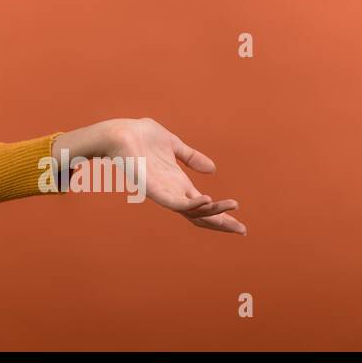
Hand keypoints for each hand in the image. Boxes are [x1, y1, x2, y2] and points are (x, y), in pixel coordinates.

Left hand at [107, 117, 246, 234]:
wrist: (119, 132)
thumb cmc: (141, 136)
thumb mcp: (174, 145)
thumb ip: (192, 157)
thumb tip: (213, 169)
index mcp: (178, 183)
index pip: (203, 206)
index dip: (221, 214)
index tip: (240, 224)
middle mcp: (172, 191)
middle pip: (200, 215)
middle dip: (221, 223)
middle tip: (242, 230)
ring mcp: (162, 192)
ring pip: (191, 211)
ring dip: (212, 212)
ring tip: (231, 207)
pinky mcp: (152, 189)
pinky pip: (174, 203)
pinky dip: (191, 204)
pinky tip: (207, 199)